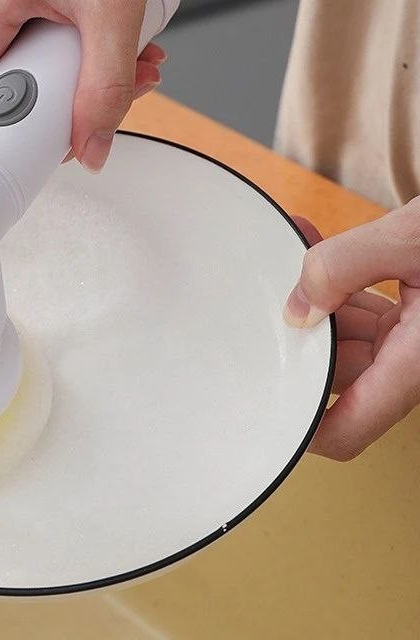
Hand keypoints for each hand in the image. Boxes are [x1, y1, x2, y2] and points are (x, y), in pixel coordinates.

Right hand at [0, 0, 164, 171]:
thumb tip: (91, 148)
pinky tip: (101, 47)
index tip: (10, 177)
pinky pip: (13, 56)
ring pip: (6, 83)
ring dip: (64, 89)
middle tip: (103, 101)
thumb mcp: (113, 8)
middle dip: (49, 117)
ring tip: (121, 64)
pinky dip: (59, 63)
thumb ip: (105, 88)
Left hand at [284, 198, 419, 460]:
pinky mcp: (418, 312)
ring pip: (347, 337)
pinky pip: (364, 308)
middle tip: (271, 295)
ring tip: (293, 251)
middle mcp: (417, 358)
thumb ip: (343, 267)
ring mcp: (417, 336)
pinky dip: (339, 282)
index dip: (304, 430)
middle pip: (339, 370)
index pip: (348, 428)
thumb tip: (298, 306)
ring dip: (316, 298)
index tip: (265, 415)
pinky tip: (314, 242)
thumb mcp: (411, 238)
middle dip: (302, 334)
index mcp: (418, 359)